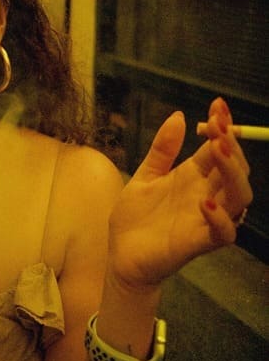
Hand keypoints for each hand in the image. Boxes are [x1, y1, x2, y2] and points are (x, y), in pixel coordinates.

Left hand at [108, 98, 252, 291]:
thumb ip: (162, 149)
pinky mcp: (199, 243)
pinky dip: (220, 219)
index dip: (222, 127)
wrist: (120, 255)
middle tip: (218, 125)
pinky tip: (205, 203)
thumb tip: (179, 116)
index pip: (219, 148)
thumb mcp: (145, 175)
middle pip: (234, 169)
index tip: (217, 105)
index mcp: (194, 177)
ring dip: (233, 173)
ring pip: (238, 197)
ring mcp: (206, 219)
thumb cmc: (135, 217)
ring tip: (219, 150)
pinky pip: (223, 233)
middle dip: (230, 145)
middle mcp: (206, 195)